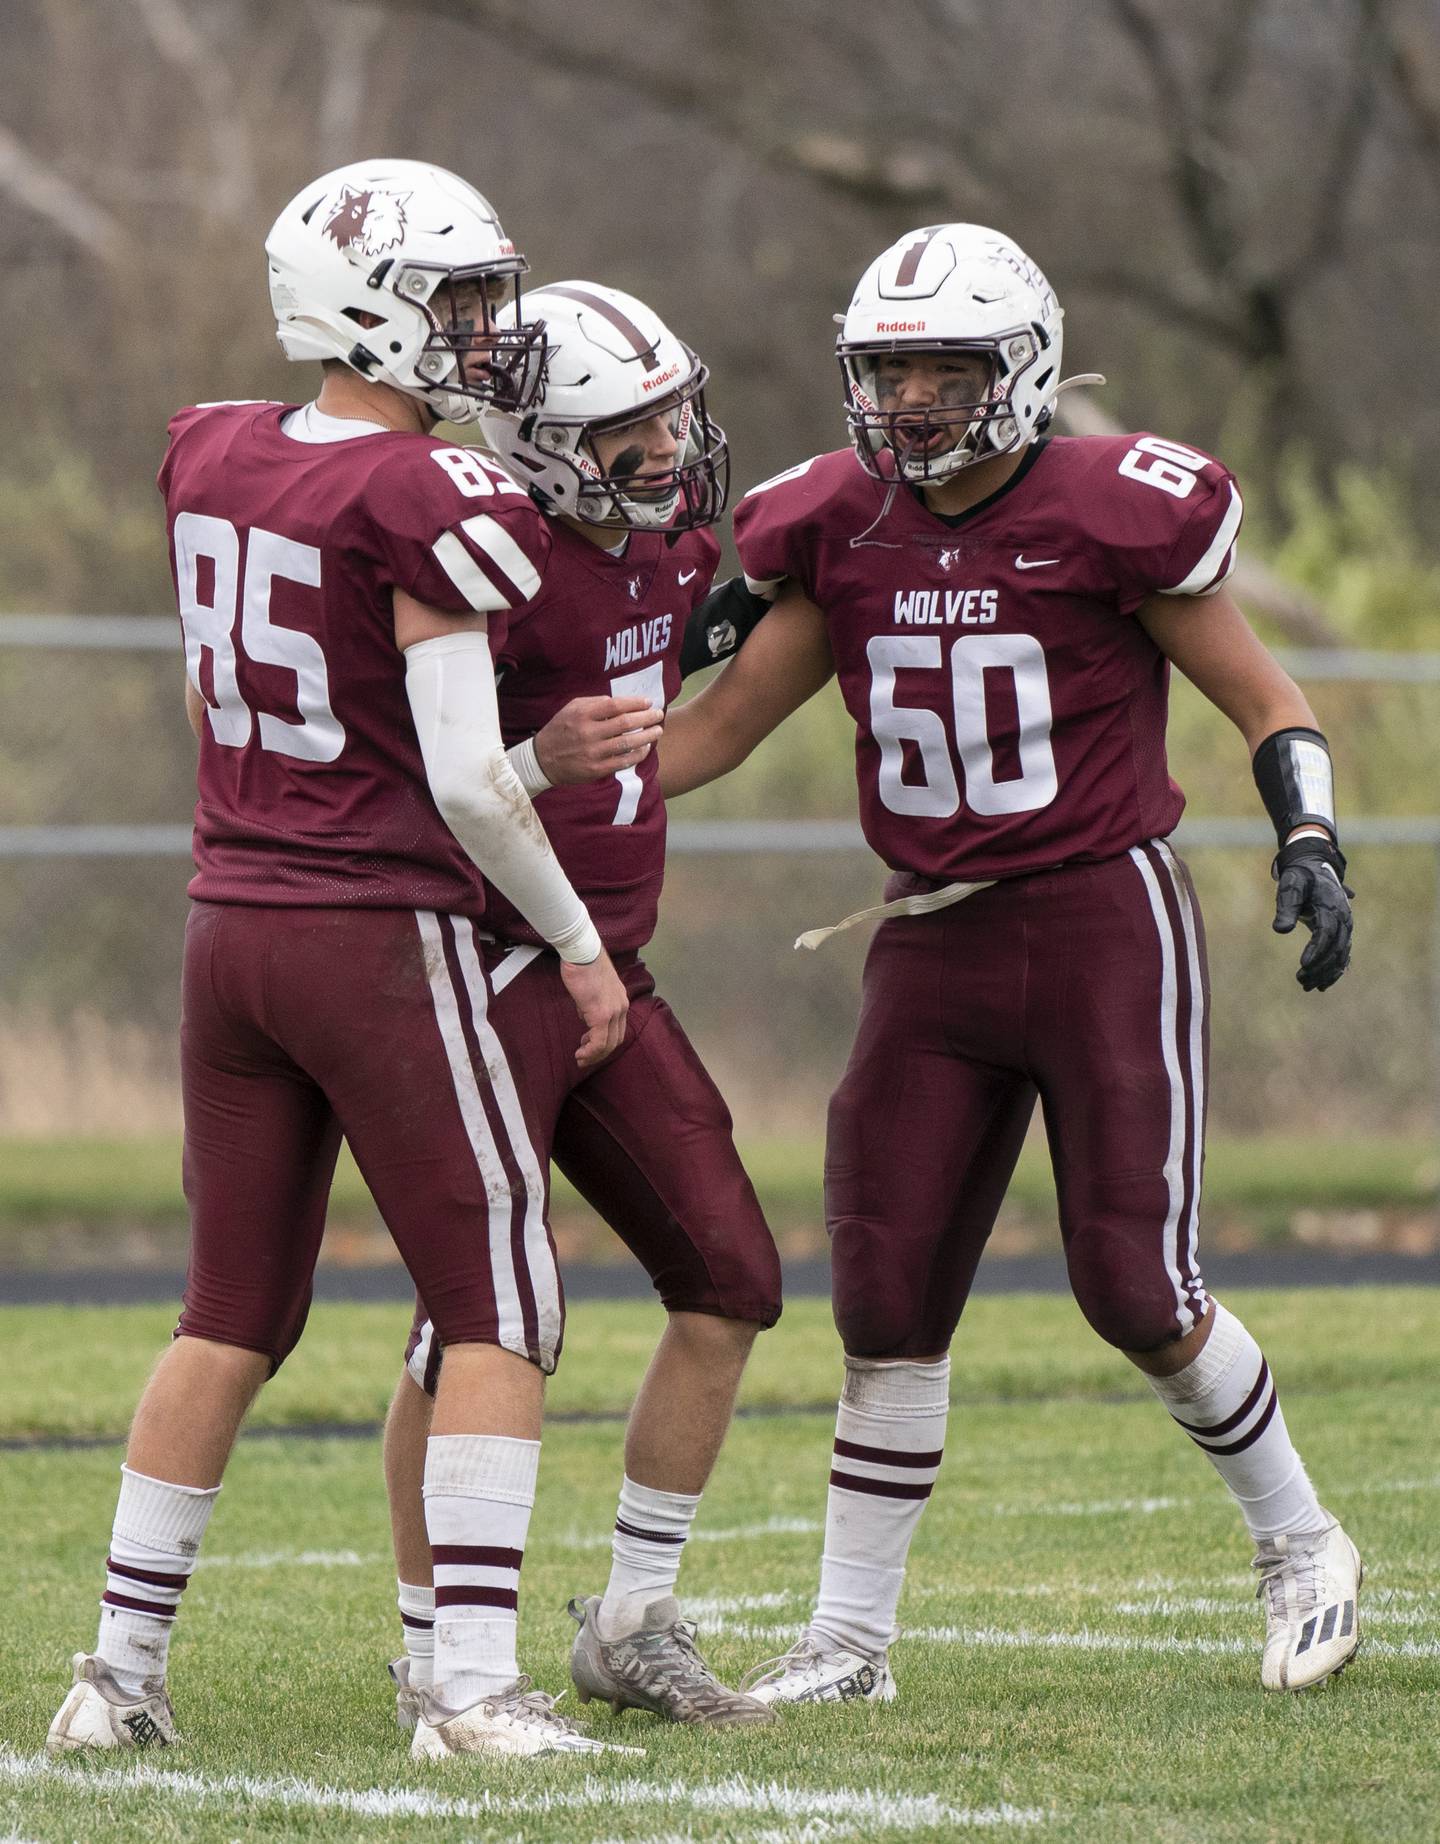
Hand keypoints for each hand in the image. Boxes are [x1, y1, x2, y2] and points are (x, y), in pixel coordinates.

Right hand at [533, 696, 664, 786]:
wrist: (543, 759)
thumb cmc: (561, 729)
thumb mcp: (572, 708)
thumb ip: (595, 702)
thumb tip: (622, 702)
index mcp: (582, 714)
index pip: (615, 705)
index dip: (635, 703)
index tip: (648, 702)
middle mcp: (588, 733)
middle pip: (625, 723)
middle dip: (646, 718)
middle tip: (659, 715)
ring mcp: (593, 753)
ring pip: (627, 743)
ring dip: (647, 736)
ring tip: (658, 730)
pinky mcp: (596, 770)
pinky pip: (623, 761)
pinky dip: (638, 754)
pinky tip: (646, 748)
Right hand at [559, 948, 628, 1067]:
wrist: (582, 952)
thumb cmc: (583, 964)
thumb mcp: (590, 988)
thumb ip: (590, 1004)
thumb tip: (584, 1015)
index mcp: (621, 1000)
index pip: (618, 1028)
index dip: (605, 1041)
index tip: (589, 1045)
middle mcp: (622, 1007)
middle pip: (616, 1039)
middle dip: (600, 1053)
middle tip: (585, 1058)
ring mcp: (613, 1012)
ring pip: (608, 1043)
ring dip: (595, 1055)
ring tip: (581, 1058)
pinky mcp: (601, 1015)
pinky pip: (599, 1041)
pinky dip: (591, 1051)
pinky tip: (581, 1053)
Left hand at [1272, 836, 1352, 991]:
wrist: (1314, 868)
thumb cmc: (1300, 877)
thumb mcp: (1290, 886)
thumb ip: (1286, 906)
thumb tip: (1280, 930)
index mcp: (1332, 906)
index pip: (1327, 933)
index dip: (1316, 950)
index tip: (1303, 965)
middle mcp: (1344, 918)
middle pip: (1336, 948)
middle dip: (1320, 966)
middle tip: (1301, 981)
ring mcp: (1345, 927)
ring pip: (1341, 955)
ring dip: (1326, 972)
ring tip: (1306, 986)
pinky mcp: (1342, 933)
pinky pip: (1342, 956)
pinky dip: (1334, 971)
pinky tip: (1321, 986)